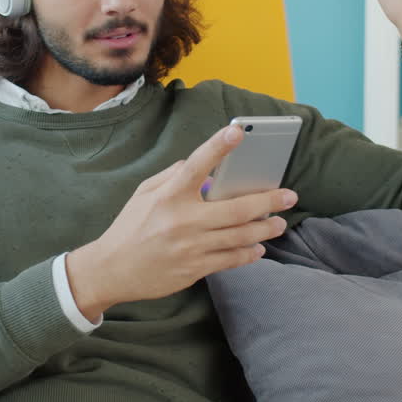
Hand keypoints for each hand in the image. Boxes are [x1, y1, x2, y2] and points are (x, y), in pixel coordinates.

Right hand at [65, 125, 297, 321]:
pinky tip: (258, 247)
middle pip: (236, 208)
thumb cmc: (129, 228)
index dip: (218, 146)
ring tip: (280, 222)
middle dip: (268, 201)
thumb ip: (171, 176)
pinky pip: (231, 260)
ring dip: (265, 228)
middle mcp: (182, 220)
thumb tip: (203, 168)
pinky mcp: (194, 269)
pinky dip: (248, 253)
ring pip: (240, 236)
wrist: (111, 270)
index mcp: (168, 196)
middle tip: (290, 195)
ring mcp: (191, 247)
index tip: (237, 131)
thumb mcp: (143, 194)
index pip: (196, 165)